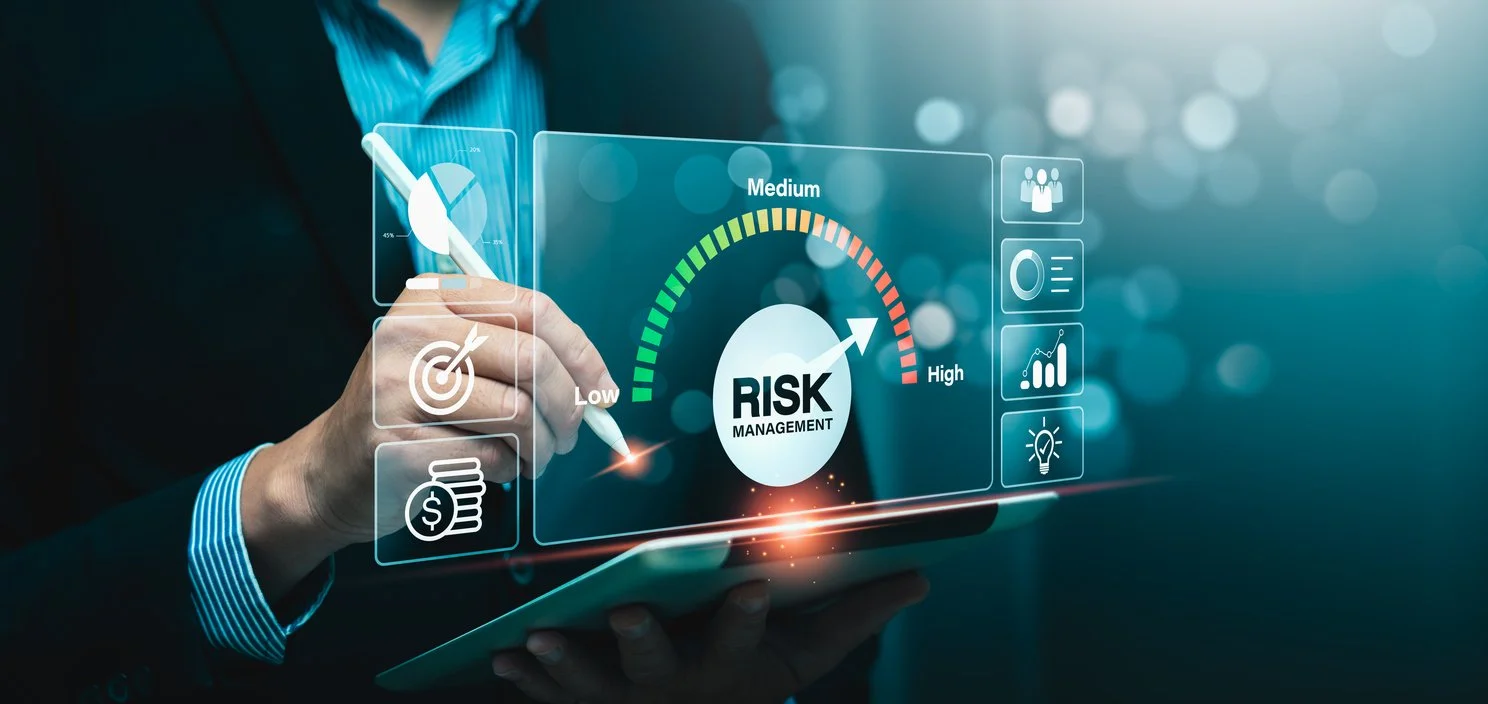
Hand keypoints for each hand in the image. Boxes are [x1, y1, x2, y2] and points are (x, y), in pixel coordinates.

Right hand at [239, 276, 618, 597]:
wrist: (330, 468)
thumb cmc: (407, 411)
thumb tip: (597, 382)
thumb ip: (517, 351)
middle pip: (532, 360)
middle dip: (569, 406)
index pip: (532, 308)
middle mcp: (409, 332)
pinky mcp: (396, 442)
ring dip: (541, 446)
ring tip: (532, 456)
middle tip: (572, 432)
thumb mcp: (450, 357)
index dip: (582, 352)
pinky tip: (490, 468)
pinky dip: (506, 470)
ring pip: (516, 412)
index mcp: (431, 297)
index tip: (603, 388)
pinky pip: (489, 457)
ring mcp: (397, 387)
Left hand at [490, 573, 929, 703]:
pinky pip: (552, 697)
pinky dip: (528, 682)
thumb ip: (854, 618)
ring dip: (566, 665)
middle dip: (642, 642)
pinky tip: (501, 660)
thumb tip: (920, 578)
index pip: (744, 639)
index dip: (747, 616)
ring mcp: (625, 701)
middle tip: (627, 613)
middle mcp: (676, 688)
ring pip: (592, 685)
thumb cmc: (752, 687)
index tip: (753, 584)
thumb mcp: (804, 659)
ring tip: (537, 640)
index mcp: (731, 666)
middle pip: (658, 666)